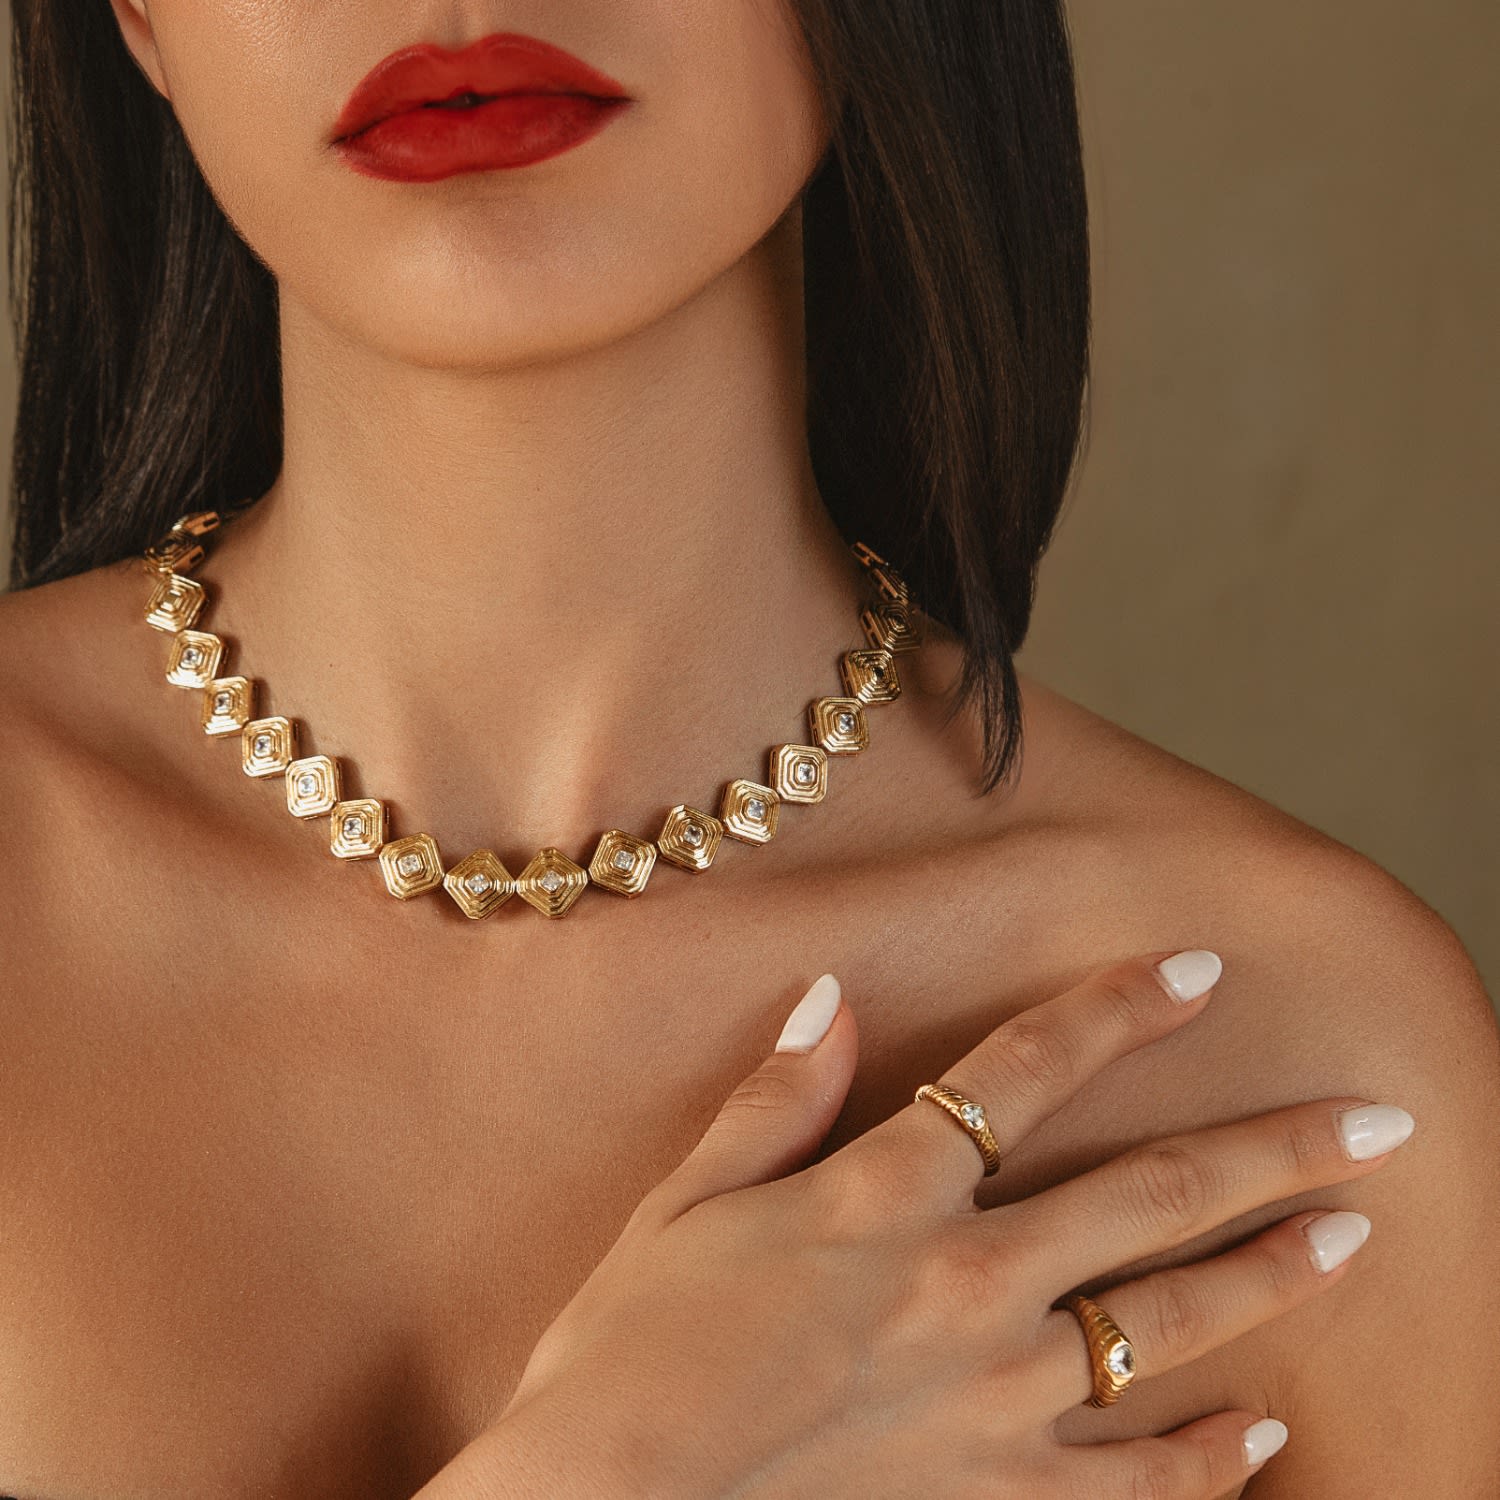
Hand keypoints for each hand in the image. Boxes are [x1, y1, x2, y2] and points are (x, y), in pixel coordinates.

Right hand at [417, 951, 1412, 1498]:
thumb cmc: (630, 1351)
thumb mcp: (686, 1202)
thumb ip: (775, 1098)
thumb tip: (831, 999)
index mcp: (884, 1194)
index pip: (1024, 1069)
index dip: (1118, 1009)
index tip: (1198, 973)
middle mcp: (963, 1282)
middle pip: (1149, 1192)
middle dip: (1271, 1146)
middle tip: (1375, 1120)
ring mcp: (993, 1398)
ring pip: (1169, 1322)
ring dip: (1271, 1274)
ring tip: (1354, 1235)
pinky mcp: (995, 1498)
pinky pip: (1134, 1482)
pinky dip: (1208, 1459)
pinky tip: (1264, 1435)